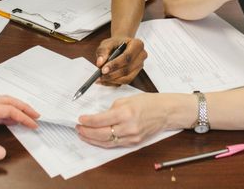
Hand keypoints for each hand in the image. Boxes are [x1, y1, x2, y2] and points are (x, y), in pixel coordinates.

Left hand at [0, 96, 39, 159]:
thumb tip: (0, 153)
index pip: (6, 109)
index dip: (22, 116)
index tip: (34, 124)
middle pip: (6, 101)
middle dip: (23, 107)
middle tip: (36, 115)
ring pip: (0, 103)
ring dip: (14, 108)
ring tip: (26, 116)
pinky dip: (4, 113)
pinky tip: (7, 120)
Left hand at [77, 93, 192, 147]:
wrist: (165, 112)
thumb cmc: (147, 102)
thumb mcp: (126, 99)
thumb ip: (111, 109)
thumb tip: (97, 116)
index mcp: (126, 113)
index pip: (101, 120)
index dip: (88, 121)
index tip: (80, 119)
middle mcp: (128, 127)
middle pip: (102, 134)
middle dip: (87, 132)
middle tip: (78, 128)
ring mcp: (132, 136)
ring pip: (107, 142)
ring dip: (93, 139)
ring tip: (83, 134)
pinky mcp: (134, 142)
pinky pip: (115, 144)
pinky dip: (104, 142)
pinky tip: (96, 138)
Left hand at [95, 37, 146, 84]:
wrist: (120, 45)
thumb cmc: (115, 43)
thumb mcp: (107, 43)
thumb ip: (103, 51)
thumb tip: (100, 63)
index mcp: (137, 44)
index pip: (127, 57)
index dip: (115, 64)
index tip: (103, 70)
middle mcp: (141, 56)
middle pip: (128, 69)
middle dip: (113, 74)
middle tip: (100, 76)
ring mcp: (139, 66)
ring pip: (127, 78)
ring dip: (113, 80)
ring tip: (101, 79)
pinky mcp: (135, 74)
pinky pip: (125, 82)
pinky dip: (113, 83)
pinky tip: (104, 81)